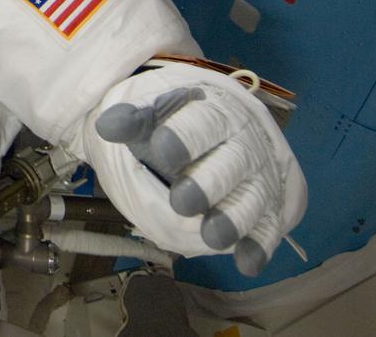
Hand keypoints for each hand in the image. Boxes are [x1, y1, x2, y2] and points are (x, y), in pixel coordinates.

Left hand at [84, 64, 306, 275]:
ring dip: (235, 219)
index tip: (162, 150)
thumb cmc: (179, 124)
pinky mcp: (267, 211)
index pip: (204, 122)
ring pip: (253, 199)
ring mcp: (258, 179)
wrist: (226, 131)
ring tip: (212, 237)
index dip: (185, 137)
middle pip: (233, 163)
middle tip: (182, 203)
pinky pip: (267, 230)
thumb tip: (107, 125)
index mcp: (216, 114)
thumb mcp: (155, 113)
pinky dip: (259, 247)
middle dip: (208, 184)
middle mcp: (244, 145)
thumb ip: (135, 118)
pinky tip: (246, 262)